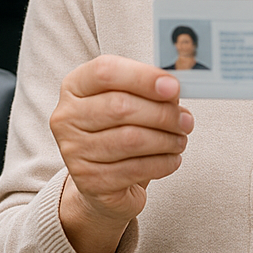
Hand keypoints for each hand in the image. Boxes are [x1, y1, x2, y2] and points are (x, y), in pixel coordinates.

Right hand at [50, 55, 193, 252]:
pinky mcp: (89, 181)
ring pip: (131, 139)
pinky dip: (162, 163)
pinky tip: (172, 159)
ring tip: (180, 139)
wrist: (101, 180)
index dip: (143, 77)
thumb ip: (147, 88)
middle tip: (185, 120)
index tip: (173, 86)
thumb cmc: (118, 130)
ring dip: (166, 140)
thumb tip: (173, 87)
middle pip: (120, 106)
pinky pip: (135, 169)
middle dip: (162, 113)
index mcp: (75, 86)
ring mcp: (74, 150)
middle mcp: (67, 116)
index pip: (105, 71)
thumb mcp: (128, 100)